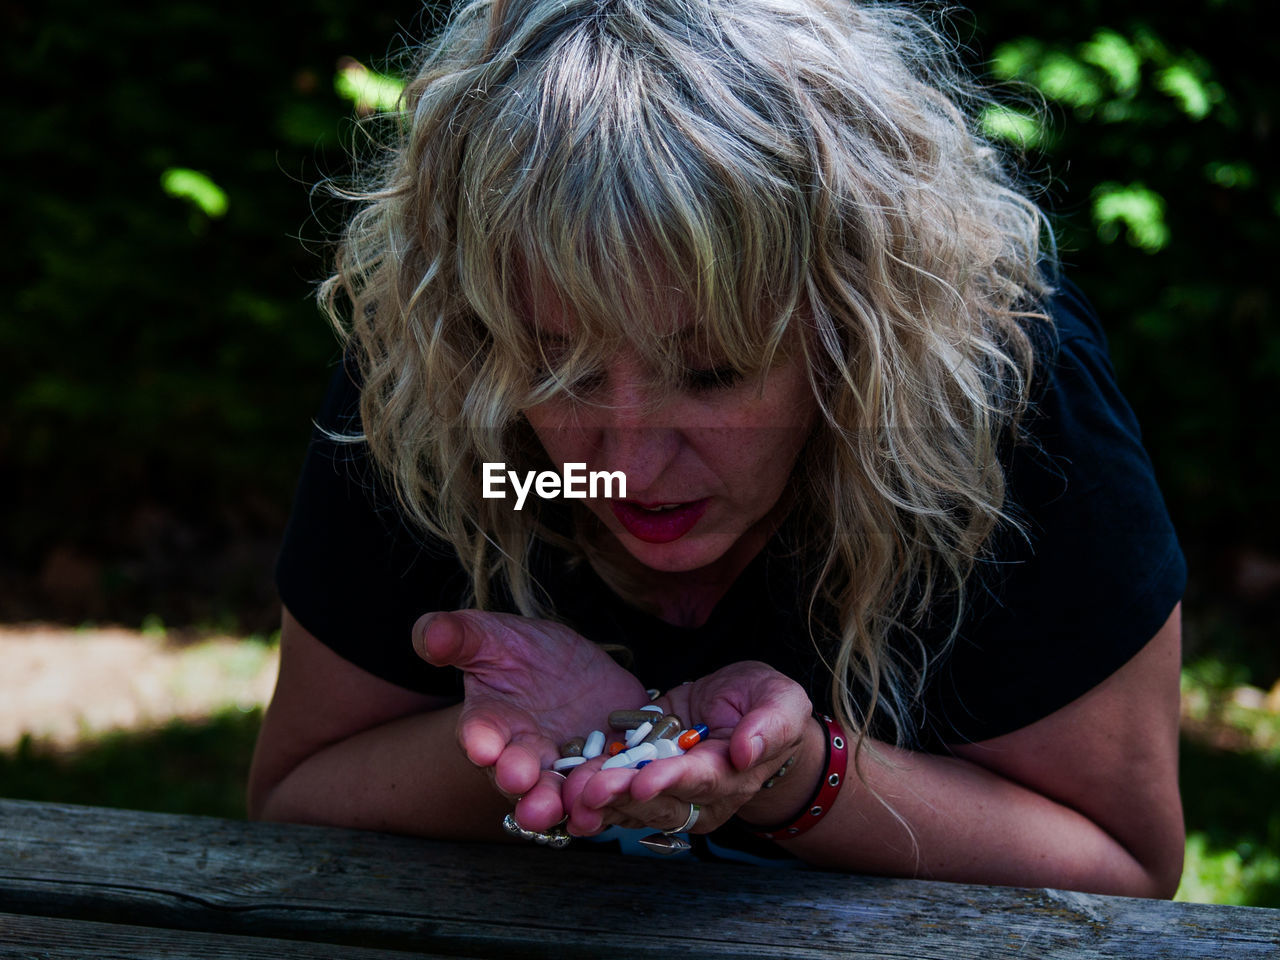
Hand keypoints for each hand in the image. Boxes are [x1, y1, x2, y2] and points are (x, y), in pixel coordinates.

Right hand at [413, 610, 647, 831]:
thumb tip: (427, 634)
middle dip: (519, 782)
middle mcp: (524, 755)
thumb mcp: (492, 635)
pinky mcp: (605, 768)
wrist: (575, 669)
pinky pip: (605, 790)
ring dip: (561, 803)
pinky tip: (612, 804)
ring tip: (566, 808)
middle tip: (520, 783)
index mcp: (490, 724)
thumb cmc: (522, 652)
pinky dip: (608, 800)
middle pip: (519, 776)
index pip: (479, 734)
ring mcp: (565, 768)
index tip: (482, 746)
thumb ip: (459, 636)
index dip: (480, 740)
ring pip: (560, 794)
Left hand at [559, 661, 813, 835]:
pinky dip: (587, 791)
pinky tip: (562, 790)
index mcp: (731, 777)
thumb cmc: (767, 705)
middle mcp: (695, 795)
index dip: (670, 782)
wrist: (745, 712)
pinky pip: (613, 791)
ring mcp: (665, 791)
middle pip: (656, 801)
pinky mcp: (640, 778)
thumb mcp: (780, 701)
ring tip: (569, 795)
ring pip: (629, 804)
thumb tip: (746, 751)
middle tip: (590, 792)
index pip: (699, 782)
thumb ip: (769, 725)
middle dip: (621, 796)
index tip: (642, 782)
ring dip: (598, 801)